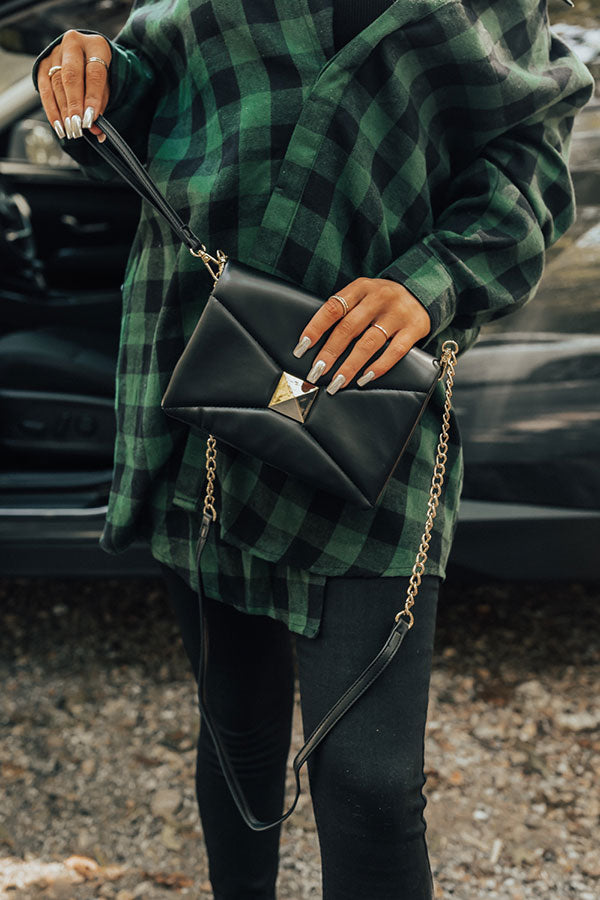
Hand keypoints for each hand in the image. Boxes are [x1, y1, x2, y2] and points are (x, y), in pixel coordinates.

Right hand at [37, 30, 111, 141]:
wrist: (86, 57)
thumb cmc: (99, 74)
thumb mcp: (107, 87)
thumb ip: (101, 106)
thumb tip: (96, 131)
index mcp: (96, 45)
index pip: (94, 72)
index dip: (92, 97)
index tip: (90, 119)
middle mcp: (74, 44)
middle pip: (71, 75)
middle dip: (74, 104)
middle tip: (77, 125)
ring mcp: (55, 52)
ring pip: (56, 82)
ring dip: (63, 110)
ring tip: (70, 129)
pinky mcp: (43, 63)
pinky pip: (44, 88)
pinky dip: (51, 109)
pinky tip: (59, 125)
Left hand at [292, 277, 430, 393]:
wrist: (422, 291)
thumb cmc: (381, 301)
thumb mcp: (362, 297)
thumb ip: (343, 315)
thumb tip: (313, 347)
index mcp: (360, 288)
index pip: (333, 308)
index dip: (315, 329)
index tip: (301, 348)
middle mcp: (379, 298)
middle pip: (348, 328)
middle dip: (329, 354)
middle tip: (316, 374)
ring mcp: (398, 313)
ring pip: (369, 343)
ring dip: (350, 365)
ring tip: (337, 382)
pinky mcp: (415, 328)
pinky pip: (394, 351)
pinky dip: (378, 367)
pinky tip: (364, 379)